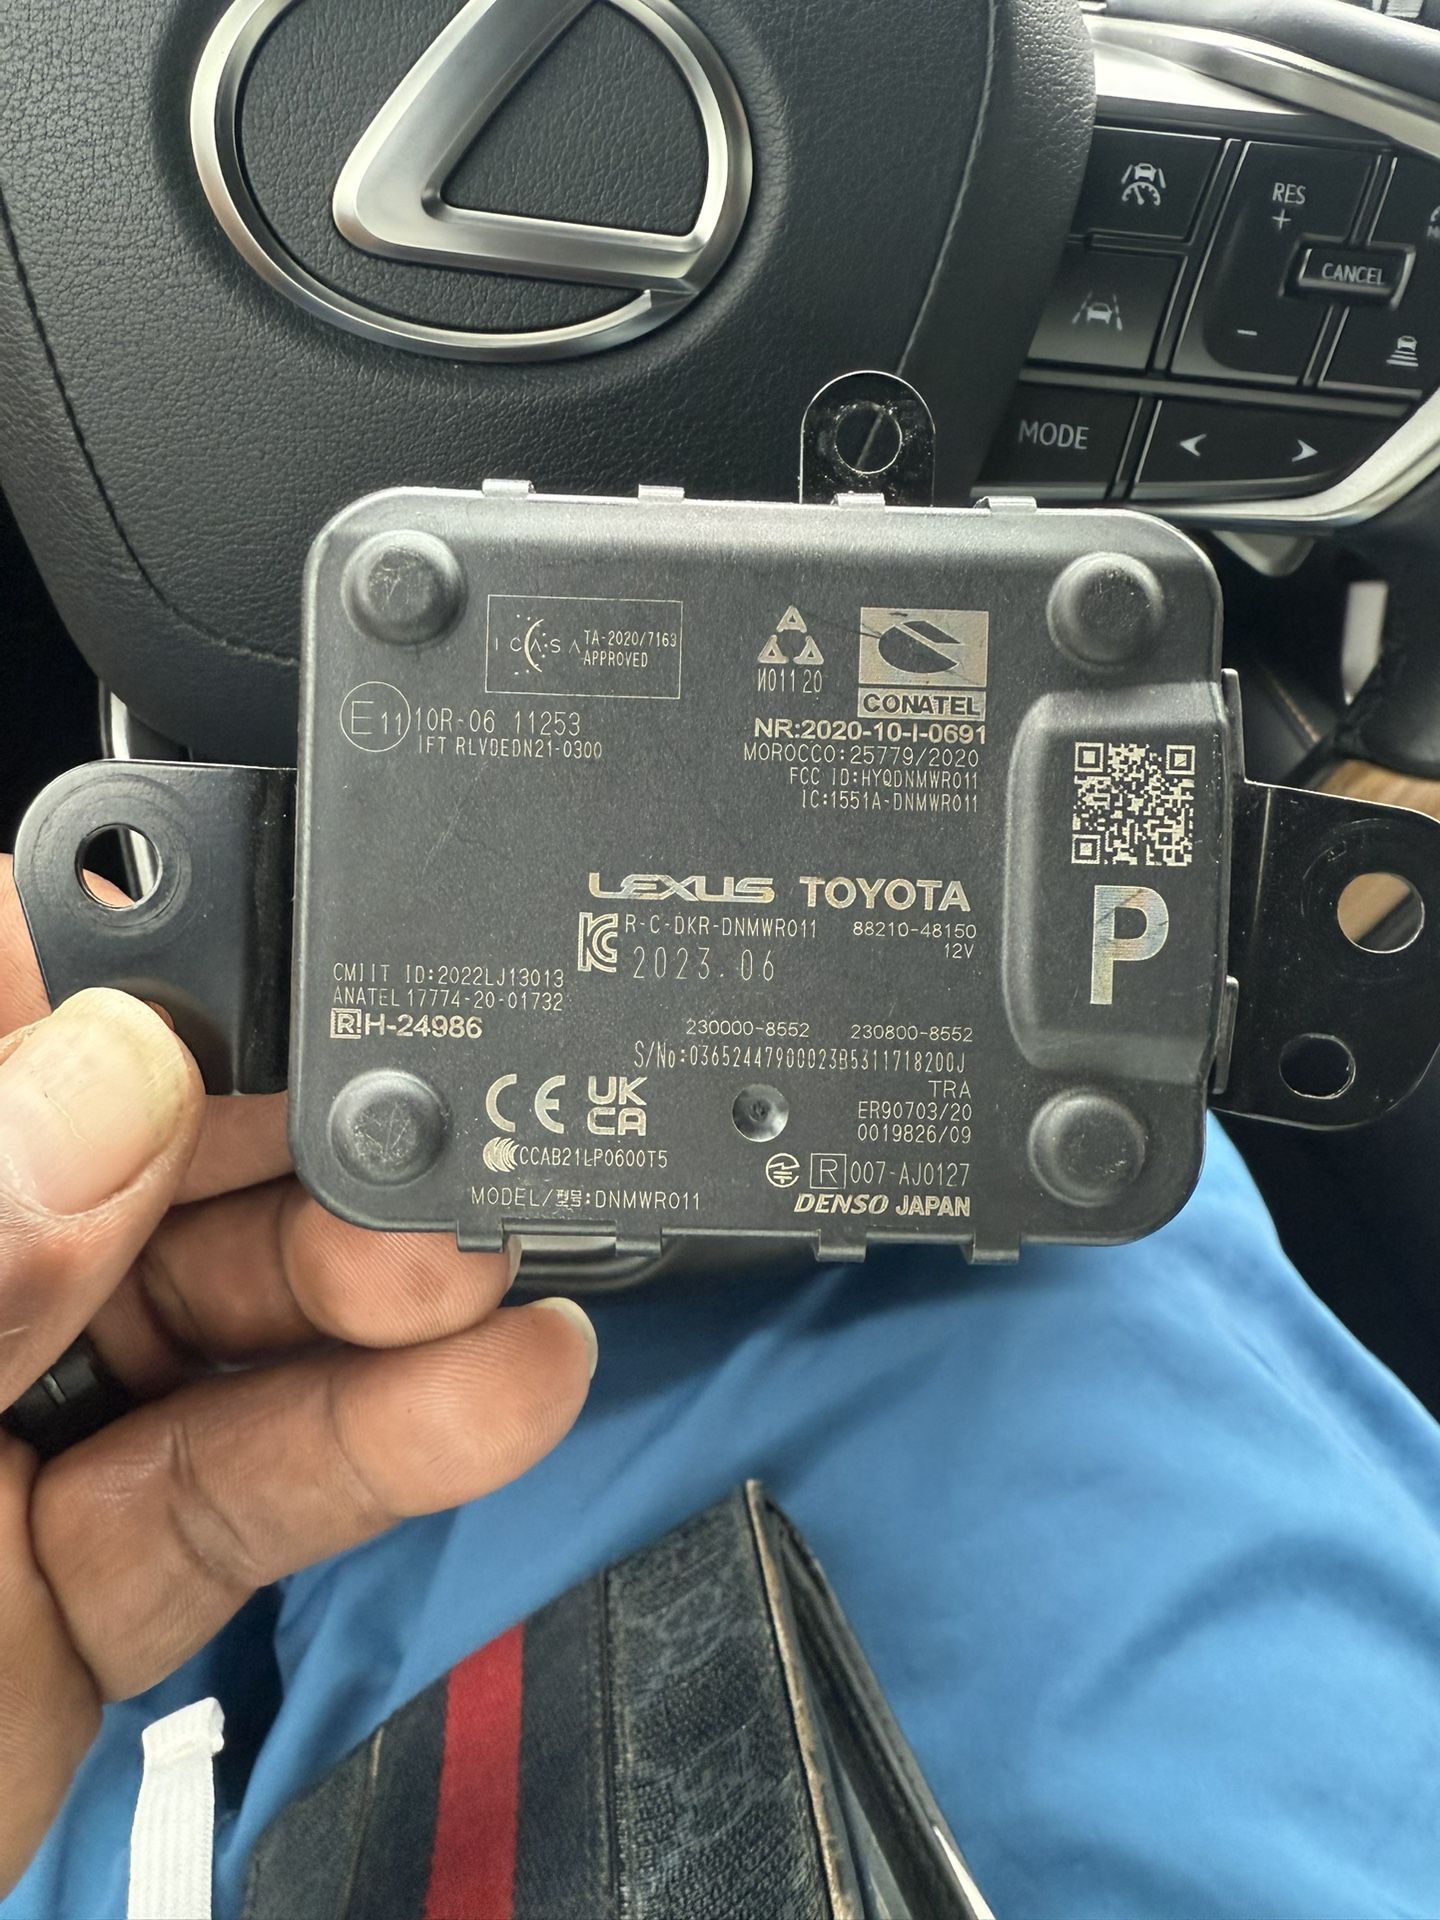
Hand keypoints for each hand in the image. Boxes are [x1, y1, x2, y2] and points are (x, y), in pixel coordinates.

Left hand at [0, 860, 595, 1893]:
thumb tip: (116, 1071)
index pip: (8, 1011)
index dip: (148, 970)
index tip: (300, 960)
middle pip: (157, 1158)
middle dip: (313, 1150)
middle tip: (437, 1160)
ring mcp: (19, 1429)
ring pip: (232, 1319)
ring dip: (387, 1302)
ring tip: (493, 1286)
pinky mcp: (100, 1565)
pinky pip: (257, 1478)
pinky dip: (389, 1443)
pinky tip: (498, 1394)